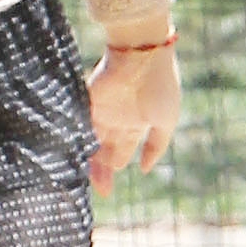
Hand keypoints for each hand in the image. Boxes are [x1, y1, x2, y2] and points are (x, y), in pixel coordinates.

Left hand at [88, 35, 178, 190]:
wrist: (143, 55)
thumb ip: (157, 145)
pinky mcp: (87, 101)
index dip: (117, 164)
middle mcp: (118, 117)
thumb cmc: (159, 85)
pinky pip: (79, 127)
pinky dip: (78, 144)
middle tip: (103, 192)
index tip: (112, 185)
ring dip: (91, 163)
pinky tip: (78, 161)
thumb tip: (144, 169)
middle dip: (103, 170)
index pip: (124, 148)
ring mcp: (102, 110)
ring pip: (91, 142)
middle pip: (105, 148)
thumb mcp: (166, 120)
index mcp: (138, 120)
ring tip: (91, 184)